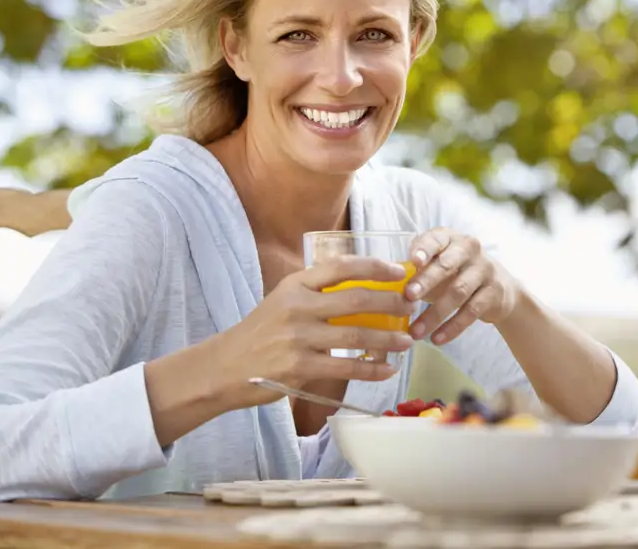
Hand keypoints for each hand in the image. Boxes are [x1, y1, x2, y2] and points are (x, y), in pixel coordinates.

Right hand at [206, 256, 416, 409]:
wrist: (225, 366)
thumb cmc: (262, 332)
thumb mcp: (284, 300)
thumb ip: (317, 293)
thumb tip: (365, 289)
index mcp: (296, 284)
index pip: (341, 267)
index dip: (374, 267)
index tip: (400, 271)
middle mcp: (297, 306)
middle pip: (355, 299)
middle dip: (391, 302)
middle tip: (412, 306)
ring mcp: (298, 337)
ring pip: (356, 334)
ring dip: (388, 338)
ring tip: (408, 340)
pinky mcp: (299, 367)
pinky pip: (345, 366)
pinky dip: (371, 369)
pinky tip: (387, 370)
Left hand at [404, 228, 519, 344]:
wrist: (498, 288)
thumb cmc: (456, 274)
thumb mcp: (437, 265)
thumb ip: (416, 270)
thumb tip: (385, 283)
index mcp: (449, 238)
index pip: (436, 240)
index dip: (424, 250)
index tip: (413, 262)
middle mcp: (469, 249)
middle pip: (447, 265)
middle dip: (426, 281)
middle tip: (409, 296)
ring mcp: (484, 270)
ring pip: (458, 292)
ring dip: (435, 313)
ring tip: (416, 331)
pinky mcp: (494, 292)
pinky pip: (472, 311)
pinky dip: (453, 327)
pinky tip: (437, 339)